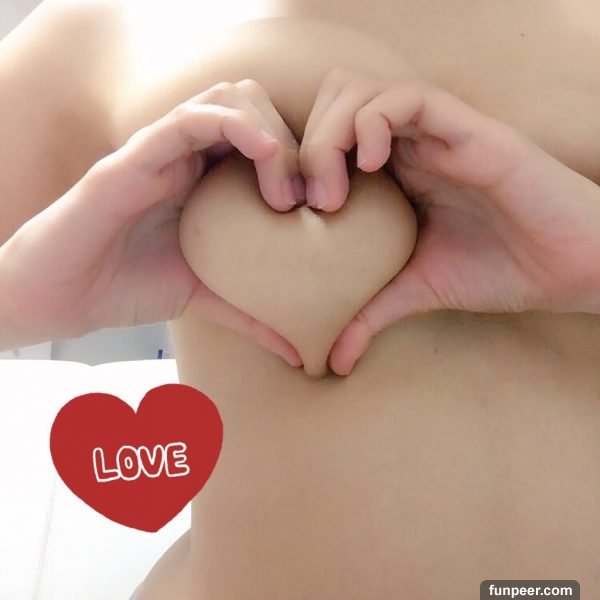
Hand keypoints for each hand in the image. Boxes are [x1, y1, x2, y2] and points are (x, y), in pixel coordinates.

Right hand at [0, 79, 303, 365]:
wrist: (65, 294)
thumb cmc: (130, 285)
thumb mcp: (206, 296)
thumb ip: (252, 314)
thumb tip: (301, 354)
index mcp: (207, 178)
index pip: (266, 137)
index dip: (304, 160)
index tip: (324, 206)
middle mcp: (188, 155)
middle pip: (256, 106)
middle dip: (296, 144)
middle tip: (311, 200)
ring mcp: (163, 150)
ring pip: (229, 99)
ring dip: (271, 133)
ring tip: (285, 194)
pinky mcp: (137, 155)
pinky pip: (190, 118)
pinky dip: (235, 126)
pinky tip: (265, 156)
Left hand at [299, 67, 599, 374]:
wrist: (567, 266)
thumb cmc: (498, 269)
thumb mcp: (417, 290)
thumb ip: (371, 314)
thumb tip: (334, 361)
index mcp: (398, 168)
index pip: (329, 130)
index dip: (300, 160)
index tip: (294, 210)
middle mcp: (412, 141)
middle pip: (336, 98)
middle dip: (308, 143)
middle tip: (310, 202)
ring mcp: (438, 131)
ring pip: (362, 90)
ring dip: (332, 133)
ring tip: (335, 192)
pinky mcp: (469, 129)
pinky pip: (409, 98)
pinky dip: (373, 123)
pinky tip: (371, 167)